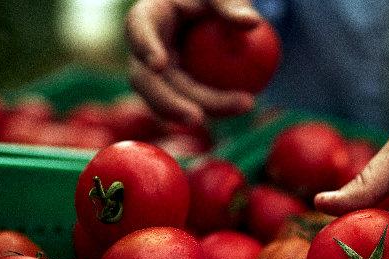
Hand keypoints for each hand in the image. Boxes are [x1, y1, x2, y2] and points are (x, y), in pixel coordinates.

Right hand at [125, 0, 260, 125]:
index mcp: (148, 17)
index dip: (144, 48)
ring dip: (202, 110)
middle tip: (196, 117)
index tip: (159, 65)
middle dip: (168, 103)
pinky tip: (243, 106)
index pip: (138, 30)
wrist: (212, 15)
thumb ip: (231, 5)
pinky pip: (192, 103)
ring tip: (240, 107)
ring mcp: (159, 75)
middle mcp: (146, 51)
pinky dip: (217, 108)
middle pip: (147, 81)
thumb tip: (251, 22)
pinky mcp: (176, 90)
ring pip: (169, 101)